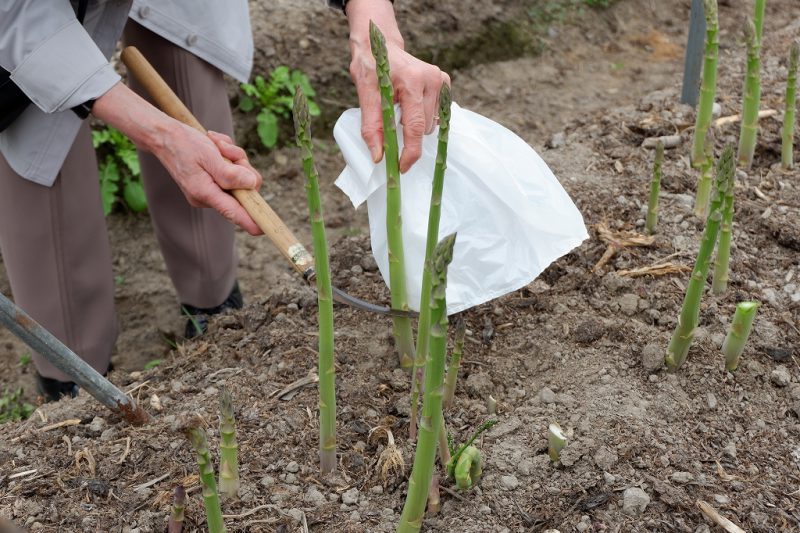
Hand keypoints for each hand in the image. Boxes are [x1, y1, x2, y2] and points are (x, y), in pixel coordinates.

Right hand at [92, 82, 263, 234]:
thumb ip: (230, 174)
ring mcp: (211, 190)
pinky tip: (215, 145)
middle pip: (244, 189)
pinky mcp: (212, 181)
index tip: (266, 229)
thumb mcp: (209, 156)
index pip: (234, 213)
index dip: (252, 221)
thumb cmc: (184, 144)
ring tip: (216, 144)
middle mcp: (209, 197)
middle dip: (242, 166)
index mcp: (206, 194)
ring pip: (240, 176)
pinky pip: (231, 170)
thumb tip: (251, 185)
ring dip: (234, 157)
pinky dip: (228, 155)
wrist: (164, 136)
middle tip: (227, 150)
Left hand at [345, 0, 449, 172]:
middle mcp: (432, 79)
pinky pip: (434, 114)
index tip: (402, 168)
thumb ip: (372, 128)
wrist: (380, 46)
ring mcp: (441, 80)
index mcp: (413, 81)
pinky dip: (421, 116)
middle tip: (390, 119)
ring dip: (414, 124)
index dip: (409, 152)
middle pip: (423, 128)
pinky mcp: (444, 83)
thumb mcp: (365, 96)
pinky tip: (410, 104)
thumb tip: (379, 157)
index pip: (415, 127)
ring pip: (430, 124)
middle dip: (406, 134)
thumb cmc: (372, 69)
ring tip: (400, 106)